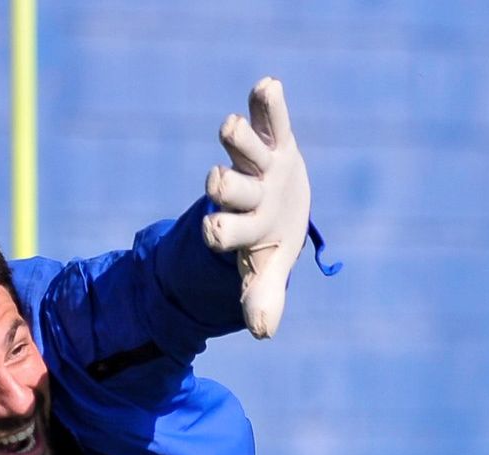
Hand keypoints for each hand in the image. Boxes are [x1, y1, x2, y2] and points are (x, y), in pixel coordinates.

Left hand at [203, 77, 310, 338]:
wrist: (275, 205)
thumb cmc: (267, 242)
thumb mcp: (267, 270)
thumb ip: (263, 298)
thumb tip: (261, 333)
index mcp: (238, 226)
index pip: (221, 230)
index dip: (218, 231)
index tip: (213, 232)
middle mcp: (241, 190)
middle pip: (226, 186)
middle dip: (223, 185)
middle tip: (217, 183)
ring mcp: (255, 162)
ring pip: (241, 146)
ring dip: (237, 137)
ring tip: (232, 128)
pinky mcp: (275, 136)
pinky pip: (270, 115)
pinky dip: (268, 102)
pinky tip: (267, 86)